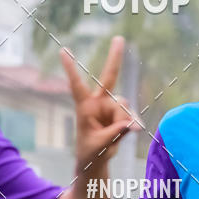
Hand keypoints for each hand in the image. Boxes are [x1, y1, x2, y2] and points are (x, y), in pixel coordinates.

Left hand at [60, 36, 140, 171]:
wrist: (96, 160)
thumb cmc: (90, 151)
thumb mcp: (100, 144)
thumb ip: (115, 133)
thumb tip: (133, 124)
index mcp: (84, 107)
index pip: (77, 85)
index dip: (71, 69)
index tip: (63, 50)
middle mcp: (98, 103)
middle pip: (109, 77)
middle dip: (115, 59)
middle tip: (119, 39)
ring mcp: (111, 108)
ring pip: (123, 105)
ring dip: (123, 120)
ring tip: (117, 135)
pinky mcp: (121, 115)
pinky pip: (131, 115)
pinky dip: (132, 124)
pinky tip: (134, 131)